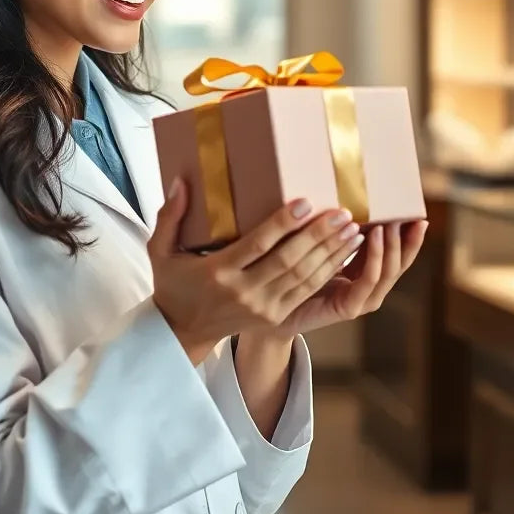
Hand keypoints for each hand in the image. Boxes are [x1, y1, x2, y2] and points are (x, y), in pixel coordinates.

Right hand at [148, 180, 363, 364]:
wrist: (182, 332)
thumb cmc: (173, 284)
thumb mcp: (160, 251)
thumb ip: (170, 216)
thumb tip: (181, 181)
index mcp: (218, 273)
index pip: (257, 245)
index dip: (283, 224)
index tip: (305, 202)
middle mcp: (243, 292)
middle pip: (288, 261)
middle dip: (319, 237)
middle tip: (343, 214)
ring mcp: (262, 307)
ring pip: (304, 277)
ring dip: (331, 253)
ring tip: (353, 230)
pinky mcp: (274, 316)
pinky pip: (306, 291)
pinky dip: (328, 272)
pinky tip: (344, 254)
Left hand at [263, 221, 427, 337]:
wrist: (275, 310)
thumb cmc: (295, 272)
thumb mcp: (322, 248)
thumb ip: (338, 232)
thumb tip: (346, 196)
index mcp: (365, 274)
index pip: (397, 256)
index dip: (410, 238)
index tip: (419, 216)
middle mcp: (369, 289)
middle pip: (399, 264)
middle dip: (407, 240)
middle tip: (410, 217)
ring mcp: (361, 300)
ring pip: (387, 272)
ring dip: (391, 247)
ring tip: (390, 224)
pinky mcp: (348, 307)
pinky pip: (367, 281)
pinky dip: (373, 259)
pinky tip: (370, 238)